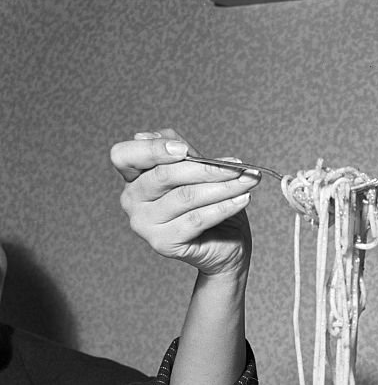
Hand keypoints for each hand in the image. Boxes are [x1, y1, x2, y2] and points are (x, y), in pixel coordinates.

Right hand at [110, 129, 258, 279]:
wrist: (226, 248)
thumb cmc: (210, 206)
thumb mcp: (197, 172)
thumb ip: (180, 153)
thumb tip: (159, 137)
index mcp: (133, 178)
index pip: (123, 155)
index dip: (151, 149)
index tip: (185, 149)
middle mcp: (131, 201)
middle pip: (164, 175)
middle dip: (207, 168)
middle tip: (238, 166)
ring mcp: (144, 224)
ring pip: (185, 197)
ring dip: (223, 187)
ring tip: (247, 180)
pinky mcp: (164, 243)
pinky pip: (197, 219)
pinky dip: (224, 207)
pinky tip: (243, 199)